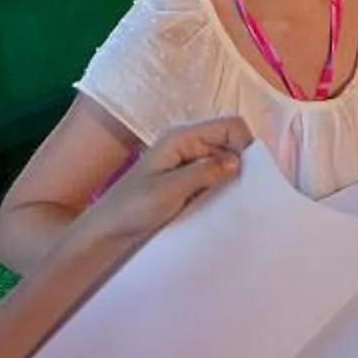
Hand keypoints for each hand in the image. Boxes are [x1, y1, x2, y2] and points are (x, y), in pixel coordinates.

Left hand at [82, 117, 249, 247]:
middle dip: (242, 161)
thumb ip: (204, 172)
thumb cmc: (131, 208)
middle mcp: (188, 143)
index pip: (230, 126)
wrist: (105, 232)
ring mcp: (187, 161)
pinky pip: (215, 174)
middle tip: (244, 189)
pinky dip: (223, 185)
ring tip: (233, 198)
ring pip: (225, 158)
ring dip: (233, 175)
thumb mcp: (169, 190)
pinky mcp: (187, 178)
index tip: (252, 172)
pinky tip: (221, 202)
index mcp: (182, 137)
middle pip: (231, 140)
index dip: (246, 143)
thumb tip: (238, 160)